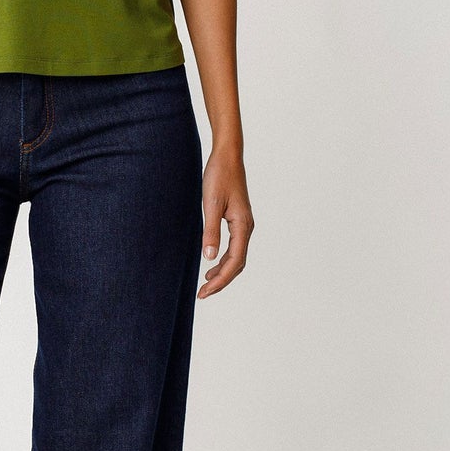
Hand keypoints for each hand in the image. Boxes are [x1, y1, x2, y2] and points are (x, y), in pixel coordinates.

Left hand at [197, 145, 252, 298]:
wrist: (227, 156)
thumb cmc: (219, 176)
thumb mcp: (211, 204)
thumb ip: (211, 231)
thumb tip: (209, 258)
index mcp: (242, 226)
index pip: (234, 262)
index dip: (220, 281)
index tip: (204, 292)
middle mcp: (247, 228)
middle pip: (238, 264)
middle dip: (221, 281)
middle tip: (202, 294)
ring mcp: (244, 224)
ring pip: (237, 257)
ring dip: (223, 272)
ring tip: (206, 283)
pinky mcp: (238, 220)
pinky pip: (234, 247)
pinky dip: (224, 259)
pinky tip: (211, 262)